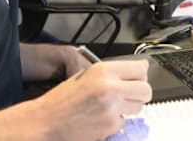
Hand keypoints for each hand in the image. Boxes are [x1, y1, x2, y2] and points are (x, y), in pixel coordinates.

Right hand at [31, 60, 151, 140]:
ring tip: (111, 106)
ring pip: (138, 107)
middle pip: (146, 90)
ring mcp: (112, 108)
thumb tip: (142, 67)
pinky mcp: (111, 125)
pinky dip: (116, 121)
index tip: (137, 78)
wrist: (46, 121)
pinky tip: (101, 117)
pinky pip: (124, 121)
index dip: (140, 75)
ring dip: (129, 107)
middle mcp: (110, 87)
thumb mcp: (86, 76)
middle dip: (140, 93)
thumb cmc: (62, 99)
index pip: (140, 69)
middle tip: (129, 94)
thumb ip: (113, 71)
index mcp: (102, 71)